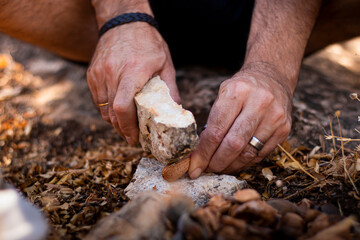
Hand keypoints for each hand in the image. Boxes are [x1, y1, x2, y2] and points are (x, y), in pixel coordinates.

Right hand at [87, 22, 179, 143]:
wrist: (123, 22)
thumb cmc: (148, 43)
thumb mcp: (165, 65)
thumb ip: (170, 90)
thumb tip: (176, 111)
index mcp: (133, 71)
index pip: (123, 107)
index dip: (128, 127)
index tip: (134, 139)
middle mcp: (112, 73)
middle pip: (112, 113)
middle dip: (122, 130)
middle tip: (132, 137)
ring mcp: (99, 74)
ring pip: (103, 109)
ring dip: (114, 121)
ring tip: (126, 126)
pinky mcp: (92, 74)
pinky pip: (98, 99)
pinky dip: (107, 109)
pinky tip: (118, 110)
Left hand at [189, 63, 292, 177]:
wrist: (273, 77)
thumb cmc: (242, 88)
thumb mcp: (223, 93)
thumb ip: (213, 120)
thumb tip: (199, 153)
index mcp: (238, 91)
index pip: (216, 130)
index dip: (203, 152)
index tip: (194, 165)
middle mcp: (259, 103)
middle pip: (233, 144)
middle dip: (216, 162)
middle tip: (207, 169)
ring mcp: (274, 117)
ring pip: (248, 153)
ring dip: (230, 165)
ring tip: (219, 167)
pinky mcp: (284, 129)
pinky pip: (261, 154)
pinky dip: (246, 162)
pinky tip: (235, 162)